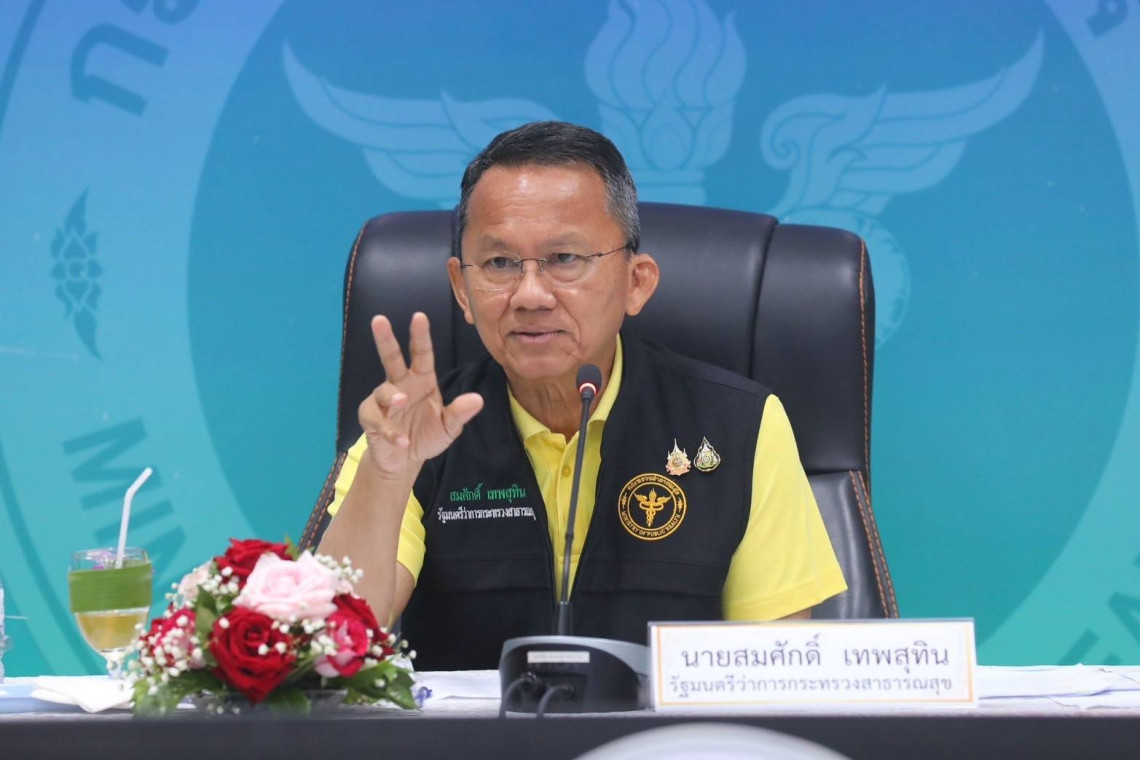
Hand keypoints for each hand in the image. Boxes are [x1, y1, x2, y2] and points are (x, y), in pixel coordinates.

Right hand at [359, 312, 483, 479]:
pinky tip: (402, 441)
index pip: (421, 354)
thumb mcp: (449, 426)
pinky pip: (378, 421)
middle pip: (391, 358)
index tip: (419, 316)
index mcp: (422, 380)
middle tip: (379, 320)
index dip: (420, 336)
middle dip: (385, 339)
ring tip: (401, 401)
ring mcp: (383, 401)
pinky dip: (391, 431)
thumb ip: (460, 413)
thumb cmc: (427, 435)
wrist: (405, 459)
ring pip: (383, 391)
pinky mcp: (371, 419)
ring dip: (392, 396)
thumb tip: (478, 400)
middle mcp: (401, 385)